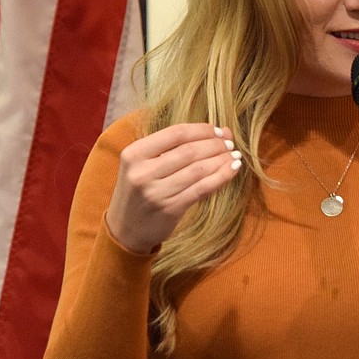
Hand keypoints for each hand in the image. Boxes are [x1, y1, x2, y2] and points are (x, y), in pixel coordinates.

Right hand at [106, 124, 241, 253]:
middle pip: (189, 151)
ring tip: (234, 155)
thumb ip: (174, 147)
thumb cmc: (139, 190)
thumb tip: (219, 131)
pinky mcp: (171, 209)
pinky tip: (233, 169)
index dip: (201, 130)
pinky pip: (202, 189)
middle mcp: (143, 172)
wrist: (125, 229)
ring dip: (221, 159)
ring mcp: (156, 193)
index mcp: (134, 153)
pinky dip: (221, 177)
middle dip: (215, 144)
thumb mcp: (143, 164)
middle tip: (229, 143)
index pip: (175, 133)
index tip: (217, 130)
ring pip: (198, 170)